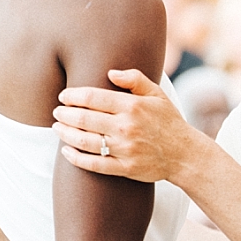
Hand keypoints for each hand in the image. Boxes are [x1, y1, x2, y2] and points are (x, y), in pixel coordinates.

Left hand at [52, 68, 204, 184]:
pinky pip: (94, 165)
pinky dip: (76, 158)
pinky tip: (65, 151)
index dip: (73, 96)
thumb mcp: (156, 93)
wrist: (184, 154)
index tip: (63, 96)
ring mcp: (125, 149)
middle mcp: (126, 127)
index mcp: (132, 106)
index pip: (93, 98)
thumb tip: (110, 72)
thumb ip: (134, 79)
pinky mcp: (125, 168)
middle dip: (65, 114)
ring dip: (65, 134)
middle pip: (84, 119)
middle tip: (56, 112)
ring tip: (56, 128)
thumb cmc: (167, 120)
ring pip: (85, 141)